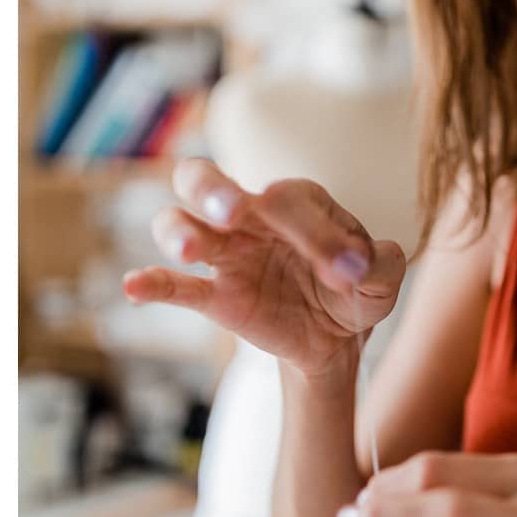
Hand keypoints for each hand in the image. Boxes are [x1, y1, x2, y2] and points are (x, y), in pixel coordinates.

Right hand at [122, 160, 406, 377]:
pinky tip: (134, 287)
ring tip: (188, 249)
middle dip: (212, 189)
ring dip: (178, 231)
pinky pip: (175, 287)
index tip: (349, 272)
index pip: (288, 199)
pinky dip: (151, 284)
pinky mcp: (214, 295)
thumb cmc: (354, 288)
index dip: (318, 233)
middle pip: (205, 181)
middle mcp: (248, 217)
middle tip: (230, 209)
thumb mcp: (383, 277)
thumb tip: (356, 264)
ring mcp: (225, 254)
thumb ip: (381, 262)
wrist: (335, 336)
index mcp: (292, 200)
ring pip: (179, 224)